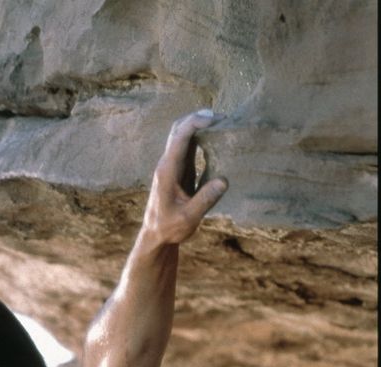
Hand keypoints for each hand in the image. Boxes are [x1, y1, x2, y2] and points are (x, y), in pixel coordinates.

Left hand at [141, 110, 227, 245]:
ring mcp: (172, 165)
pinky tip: (215, 138)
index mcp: (167, 170)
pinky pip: (188, 146)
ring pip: (182, 135)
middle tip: (222, 117)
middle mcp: (167, 163)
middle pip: (178, 129)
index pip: (179, 137)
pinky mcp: (178, 169)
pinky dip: (200, 137)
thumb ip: (205, 200)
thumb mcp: (188, 218)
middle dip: (198, 118)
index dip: (196, 123)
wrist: (156, 235)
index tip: (215, 119)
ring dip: (199, 125)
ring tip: (221, 123)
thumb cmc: (169, 228)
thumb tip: (223, 181)